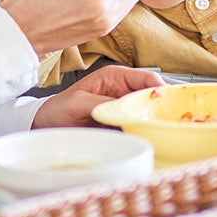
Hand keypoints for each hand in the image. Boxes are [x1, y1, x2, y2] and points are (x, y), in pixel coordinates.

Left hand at [32, 65, 164, 127]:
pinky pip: (139, 128)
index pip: (147, 78)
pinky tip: (150, 140)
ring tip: (163, 133)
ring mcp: (124, 109)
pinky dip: (146, 134)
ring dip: (156, 123)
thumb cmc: (58, 109)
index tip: (169, 105)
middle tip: (170, 123)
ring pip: (149, 114)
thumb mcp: (78, 103)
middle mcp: (123, 91)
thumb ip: (102, 104)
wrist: (45, 127)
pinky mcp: (121, 125)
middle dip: (163, 108)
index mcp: (115, 76)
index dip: (161, 90)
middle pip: (153, 97)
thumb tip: (124, 109)